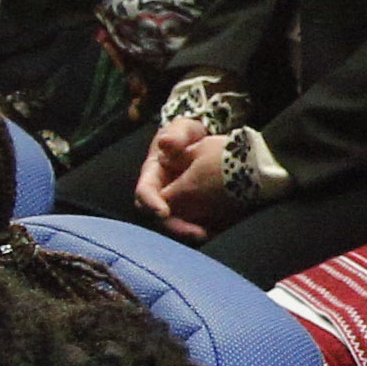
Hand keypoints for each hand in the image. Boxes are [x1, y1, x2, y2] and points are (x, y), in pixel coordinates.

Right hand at [135, 118, 231, 233]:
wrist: (201, 142)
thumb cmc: (185, 135)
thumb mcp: (181, 130)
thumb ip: (176, 136)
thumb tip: (165, 143)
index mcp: (152, 176)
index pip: (145, 192)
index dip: (151, 203)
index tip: (163, 212)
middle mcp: (160, 193)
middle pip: (161, 217)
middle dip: (178, 226)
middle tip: (197, 233)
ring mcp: (175, 203)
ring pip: (179, 223)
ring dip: (193, 232)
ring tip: (211, 235)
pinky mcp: (191, 210)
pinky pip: (196, 222)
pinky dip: (207, 228)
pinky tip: (221, 230)